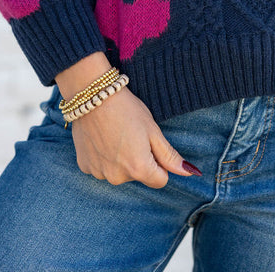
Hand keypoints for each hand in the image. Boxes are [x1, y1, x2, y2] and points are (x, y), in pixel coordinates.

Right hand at [54, 52, 200, 187]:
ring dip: (119, 159)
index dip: (159, 163)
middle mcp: (118, 177)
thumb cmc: (127, 109)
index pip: (160, 180)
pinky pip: (101, 167)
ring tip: (114, 134)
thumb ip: (170, 156)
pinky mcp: (84, 166)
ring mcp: (99, 173)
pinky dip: (103, 157)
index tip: (150, 144)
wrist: (93, 95)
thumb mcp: (153, 130)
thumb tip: (190, 173)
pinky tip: (101, 137)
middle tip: (131, 134)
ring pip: (118, 172)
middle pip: (138, 176)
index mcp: (139, 169)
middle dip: (138, 160)